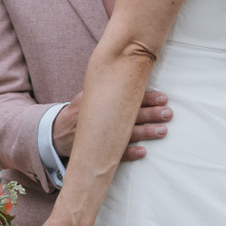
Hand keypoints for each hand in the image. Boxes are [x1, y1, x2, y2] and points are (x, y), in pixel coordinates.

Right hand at [52, 90, 170, 160]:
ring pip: (126, 133)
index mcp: (101, 100)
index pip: (126, 96)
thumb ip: (108, 87)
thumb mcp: (89, 94)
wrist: (56, 133)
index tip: (163, 97)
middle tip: (168, 112)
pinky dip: (129, 153)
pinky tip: (143, 152)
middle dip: (151, 113)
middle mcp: (102, 116)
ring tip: (163, 130)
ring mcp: (100, 135)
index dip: (145, 97)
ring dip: (146, 132)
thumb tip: (133, 70)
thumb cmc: (80, 111)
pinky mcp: (97, 150)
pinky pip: (115, 154)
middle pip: (130, 114)